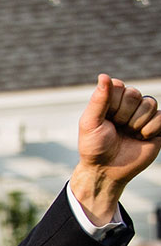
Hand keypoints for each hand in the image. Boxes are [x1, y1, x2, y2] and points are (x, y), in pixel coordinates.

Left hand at [72, 74, 160, 218]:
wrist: (107, 170)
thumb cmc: (94, 146)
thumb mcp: (90, 123)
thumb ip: (98, 100)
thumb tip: (104, 75)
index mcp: (111, 100)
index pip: (119, 86)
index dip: (112, 104)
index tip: (105, 118)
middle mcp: (128, 104)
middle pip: (135, 94)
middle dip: (124, 115)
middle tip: (117, 129)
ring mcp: (143, 114)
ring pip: (149, 104)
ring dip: (136, 123)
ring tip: (128, 134)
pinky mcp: (157, 125)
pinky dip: (149, 130)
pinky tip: (141, 138)